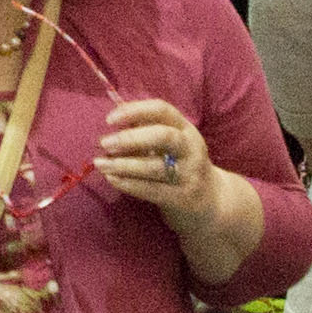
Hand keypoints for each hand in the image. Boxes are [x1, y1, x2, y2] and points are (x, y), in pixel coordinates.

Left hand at [92, 94, 263, 274]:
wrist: (210, 202)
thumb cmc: (180, 166)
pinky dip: (129, 184)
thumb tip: (114, 121)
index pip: (162, 110)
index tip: (109, 119)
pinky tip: (112, 179)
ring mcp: (189, 174)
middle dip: (131, 138)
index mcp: (186, 128)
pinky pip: (152, 190)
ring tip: (101, 164)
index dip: (135, 111)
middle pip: (163, 136)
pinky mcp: (183, 198)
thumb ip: (147, 130)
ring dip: (123, 165)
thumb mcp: (171, 144)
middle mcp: (191, 148)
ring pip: (155, 167)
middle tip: (104, 143)